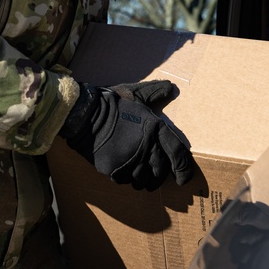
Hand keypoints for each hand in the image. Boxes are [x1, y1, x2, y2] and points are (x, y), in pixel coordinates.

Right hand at [60, 80, 193, 189]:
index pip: (177, 154)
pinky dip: (126, 179)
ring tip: (140, 178)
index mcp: (155, 129)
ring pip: (144, 180)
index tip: (183, 179)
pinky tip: (123, 171)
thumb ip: (155, 92)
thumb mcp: (136, 93)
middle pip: (161, 171)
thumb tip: (171, 87)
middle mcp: (146, 147)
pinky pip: (126, 181)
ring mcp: (131, 160)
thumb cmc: (112, 104)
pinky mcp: (115, 169)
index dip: (183, 169)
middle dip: (160, 177)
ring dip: (143, 181)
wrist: (85, 115)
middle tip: (155, 178)